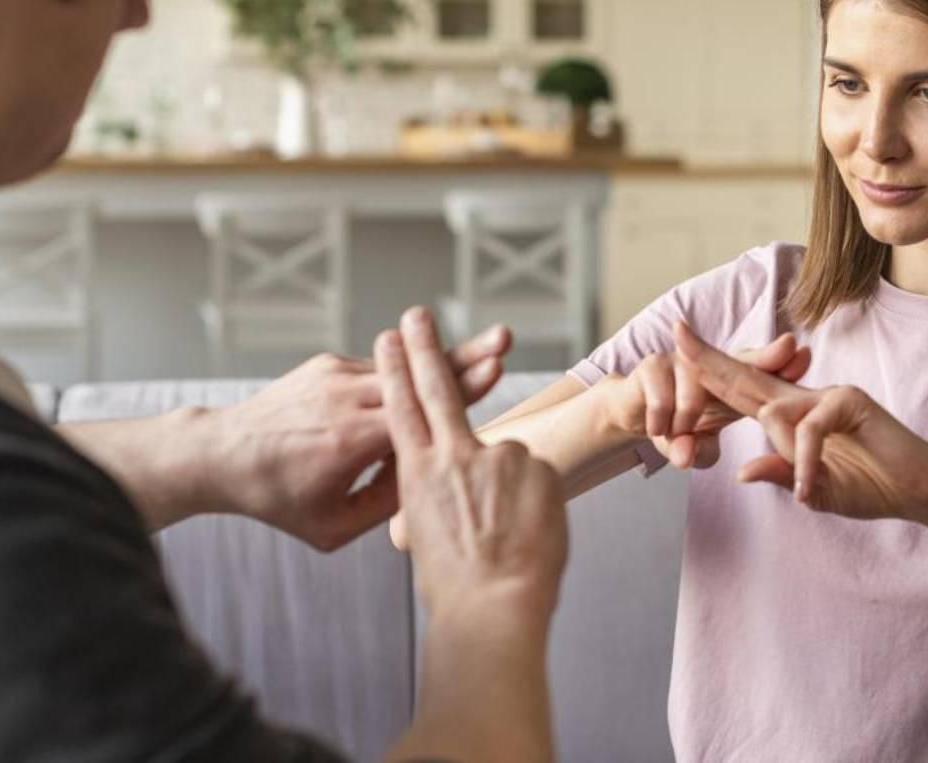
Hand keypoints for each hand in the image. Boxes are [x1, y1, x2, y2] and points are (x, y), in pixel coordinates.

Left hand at [198, 324, 511, 550]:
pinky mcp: (329, 363)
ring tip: (489, 346)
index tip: (496, 369)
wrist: (222, 454)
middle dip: (466, 357)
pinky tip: (431, 379)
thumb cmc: (279, 499)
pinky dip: (406, 377)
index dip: (461, 389)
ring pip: (404, 367)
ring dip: (445, 360)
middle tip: (505, 338)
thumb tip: (430, 475)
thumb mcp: (332, 527)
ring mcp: (336, 375)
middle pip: (420, 376)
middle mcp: (345, 399)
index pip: (420, 411)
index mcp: (349, 441)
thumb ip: (386, 506)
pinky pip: (379, 371)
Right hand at [376, 307, 567, 624]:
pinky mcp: (536, 465)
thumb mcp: (427, 534)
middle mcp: (453, 455)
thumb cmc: (457, 585)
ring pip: (505, 460)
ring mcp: (497, 456)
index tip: (389, 338)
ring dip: (509, 494)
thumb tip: (458, 482)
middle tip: (415, 314)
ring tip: (508, 537)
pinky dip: (537, 501)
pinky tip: (530, 533)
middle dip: (424, 349)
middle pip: (437, 388)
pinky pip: (538, 477)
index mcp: (417, 474)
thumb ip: (439, 494)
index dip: (396, 370)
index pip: (401, 408)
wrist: (493, 607)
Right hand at [598, 332, 811, 469]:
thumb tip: (685, 457)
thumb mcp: (693, 446)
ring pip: (695, 387)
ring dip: (687, 419)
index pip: (760, 375)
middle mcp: (709, 368)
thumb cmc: (676, 428)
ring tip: (679, 441)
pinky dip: (661, 418)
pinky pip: (662, 396)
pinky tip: (657, 430)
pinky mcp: (651, 367)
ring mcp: (681, 362)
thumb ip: (697, 452)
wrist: (631, 414)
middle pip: (742, 362)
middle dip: (768, 356)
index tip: (805, 354)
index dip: (781, 365)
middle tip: (791, 346)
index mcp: (729, 385)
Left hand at [675, 321, 927, 521]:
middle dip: (709, 358)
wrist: (919, 490)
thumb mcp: (813, 490)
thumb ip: (779, 476)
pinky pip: (808, 431)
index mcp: (793, 415)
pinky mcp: (850, 401)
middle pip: (747, 376)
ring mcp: (828, 394)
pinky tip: (812, 489)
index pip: (742, 390)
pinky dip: (807, 464)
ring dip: (788, 459)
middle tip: (675, 334)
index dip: (711, 371)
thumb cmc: (871, 487)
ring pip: (775, 415)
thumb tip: (742, 472)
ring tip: (810, 487)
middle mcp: (806, 397)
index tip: (679, 349)